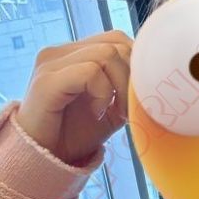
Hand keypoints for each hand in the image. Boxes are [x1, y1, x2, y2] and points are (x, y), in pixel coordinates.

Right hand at [16, 30, 131, 164]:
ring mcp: (51, 63)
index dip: (135, 66)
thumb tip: (153, 79)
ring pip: (107, 54)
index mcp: (74, 54)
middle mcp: (60, 52)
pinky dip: (102, 94)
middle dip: (131, 78)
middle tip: (125, 109)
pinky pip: (90, 72)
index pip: (117, 39)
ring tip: (112, 112)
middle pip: (116, 43)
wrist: (45, 159)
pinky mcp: (47, 80)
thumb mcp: (111, 109)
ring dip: (120, 88)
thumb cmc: (75, 135)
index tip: (134, 98)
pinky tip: (97, 113)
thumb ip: (128, 89)